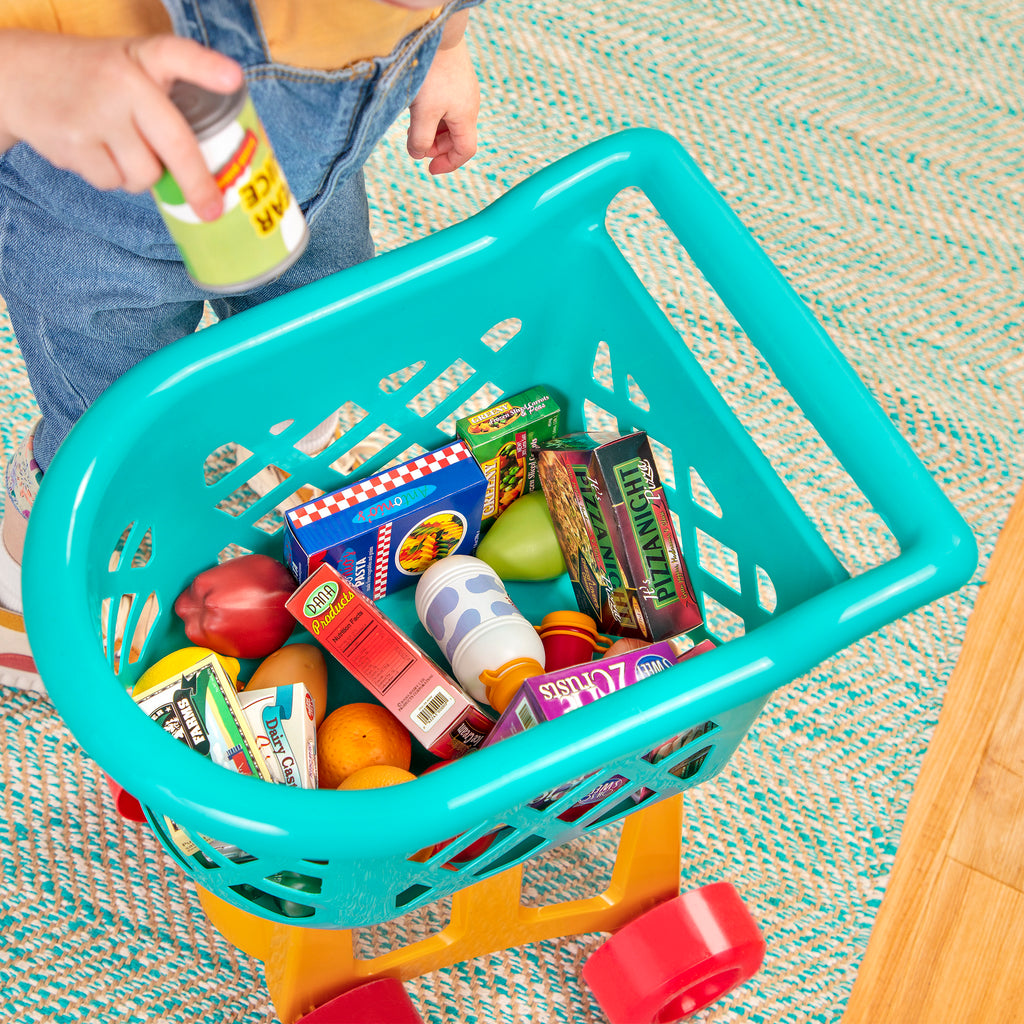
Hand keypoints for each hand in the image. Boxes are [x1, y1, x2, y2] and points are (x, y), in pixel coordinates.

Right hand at [0, 31, 242, 219]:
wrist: (16, 75)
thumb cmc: (96, 76)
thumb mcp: (135, 62)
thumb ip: (174, 92)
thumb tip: (217, 156)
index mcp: (142, 58)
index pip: (175, 54)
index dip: (206, 67)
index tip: (233, 78)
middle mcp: (120, 83)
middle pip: (175, 145)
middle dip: (197, 184)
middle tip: (211, 210)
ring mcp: (93, 114)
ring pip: (144, 175)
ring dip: (141, 174)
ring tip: (122, 147)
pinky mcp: (71, 143)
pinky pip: (112, 182)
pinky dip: (111, 177)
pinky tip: (96, 150)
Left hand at [407, 29, 479, 174]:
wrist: (437, 32)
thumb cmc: (432, 74)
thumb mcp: (423, 113)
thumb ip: (421, 140)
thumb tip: (418, 155)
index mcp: (466, 117)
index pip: (465, 151)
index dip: (449, 164)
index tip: (431, 169)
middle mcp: (469, 104)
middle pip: (457, 136)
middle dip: (438, 146)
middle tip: (417, 146)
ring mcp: (463, 89)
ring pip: (450, 120)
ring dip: (434, 130)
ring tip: (415, 127)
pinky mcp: (455, 76)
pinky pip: (447, 103)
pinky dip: (434, 113)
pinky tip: (419, 106)